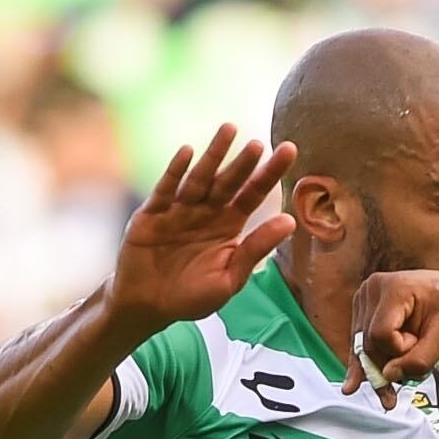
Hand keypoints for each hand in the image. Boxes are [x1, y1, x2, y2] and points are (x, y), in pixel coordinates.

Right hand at [109, 126, 297, 338]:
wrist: (147, 307)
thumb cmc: (191, 296)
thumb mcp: (230, 277)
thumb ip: (256, 249)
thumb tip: (290, 221)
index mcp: (229, 225)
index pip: (253, 194)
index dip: (269, 173)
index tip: (289, 150)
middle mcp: (206, 212)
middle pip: (229, 182)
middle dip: (244, 163)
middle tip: (259, 143)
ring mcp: (179, 210)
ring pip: (200, 179)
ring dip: (213, 156)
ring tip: (229, 131)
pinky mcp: (152, 214)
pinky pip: (166, 189)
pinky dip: (176, 171)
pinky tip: (188, 152)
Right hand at [351, 269, 438, 401]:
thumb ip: (419, 360)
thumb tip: (389, 375)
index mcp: (395, 287)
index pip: (381, 334)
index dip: (399, 350)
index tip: (420, 343)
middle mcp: (374, 288)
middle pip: (369, 343)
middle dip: (389, 364)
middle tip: (413, 377)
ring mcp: (366, 298)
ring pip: (363, 346)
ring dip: (379, 369)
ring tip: (388, 396)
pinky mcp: (365, 309)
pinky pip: (362, 342)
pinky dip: (367, 363)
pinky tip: (353, 383)